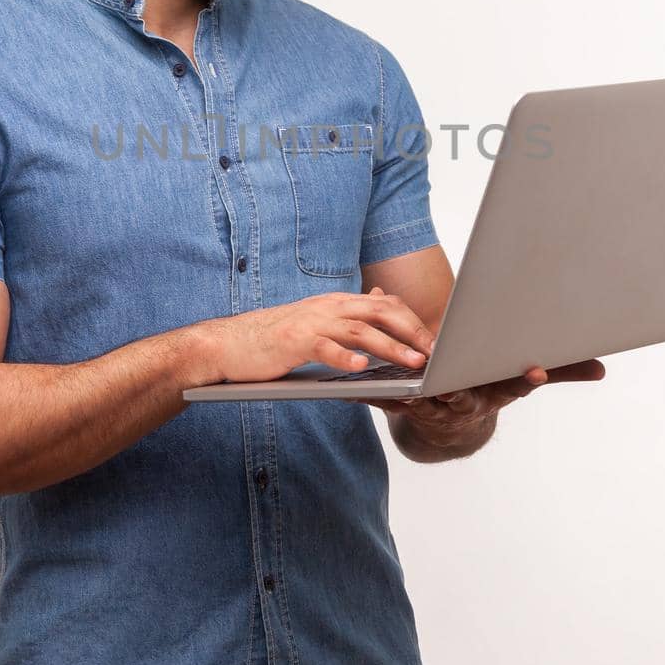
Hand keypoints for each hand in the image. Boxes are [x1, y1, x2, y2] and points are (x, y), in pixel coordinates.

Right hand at [192, 290, 436, 383]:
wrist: (228, 344)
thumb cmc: (275, 338)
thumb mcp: (318, 320)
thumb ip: (350, 312)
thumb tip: (382, 296)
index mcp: (337, 303)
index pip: (385, 305)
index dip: (413, 321)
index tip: (436, 342)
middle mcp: (328, 307)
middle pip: (380, 312)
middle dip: (412, 331)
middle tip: (436, 352)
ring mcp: (310, 322)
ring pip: (359, 330)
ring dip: (390, 347)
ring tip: (413, 362)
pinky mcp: (292, 341)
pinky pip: (323, 348)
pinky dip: (344, 358)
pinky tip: (361, 369)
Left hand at [366, 355, 606, 441]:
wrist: (446, 428)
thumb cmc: (484, 390)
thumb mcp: (517, 381)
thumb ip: (558, 371)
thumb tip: (602, 369)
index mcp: (493, 390)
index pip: (515, 385)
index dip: (527, 379)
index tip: (537, 370)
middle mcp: (466, 401)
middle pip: (463, 392)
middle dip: (457, 385)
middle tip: (452, 379)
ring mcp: (434, 408)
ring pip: (422, 398)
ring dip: (409, 391)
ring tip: (402, 383)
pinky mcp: (403, 408)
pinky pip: (387, 401)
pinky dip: (371, 392)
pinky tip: (352, 384)